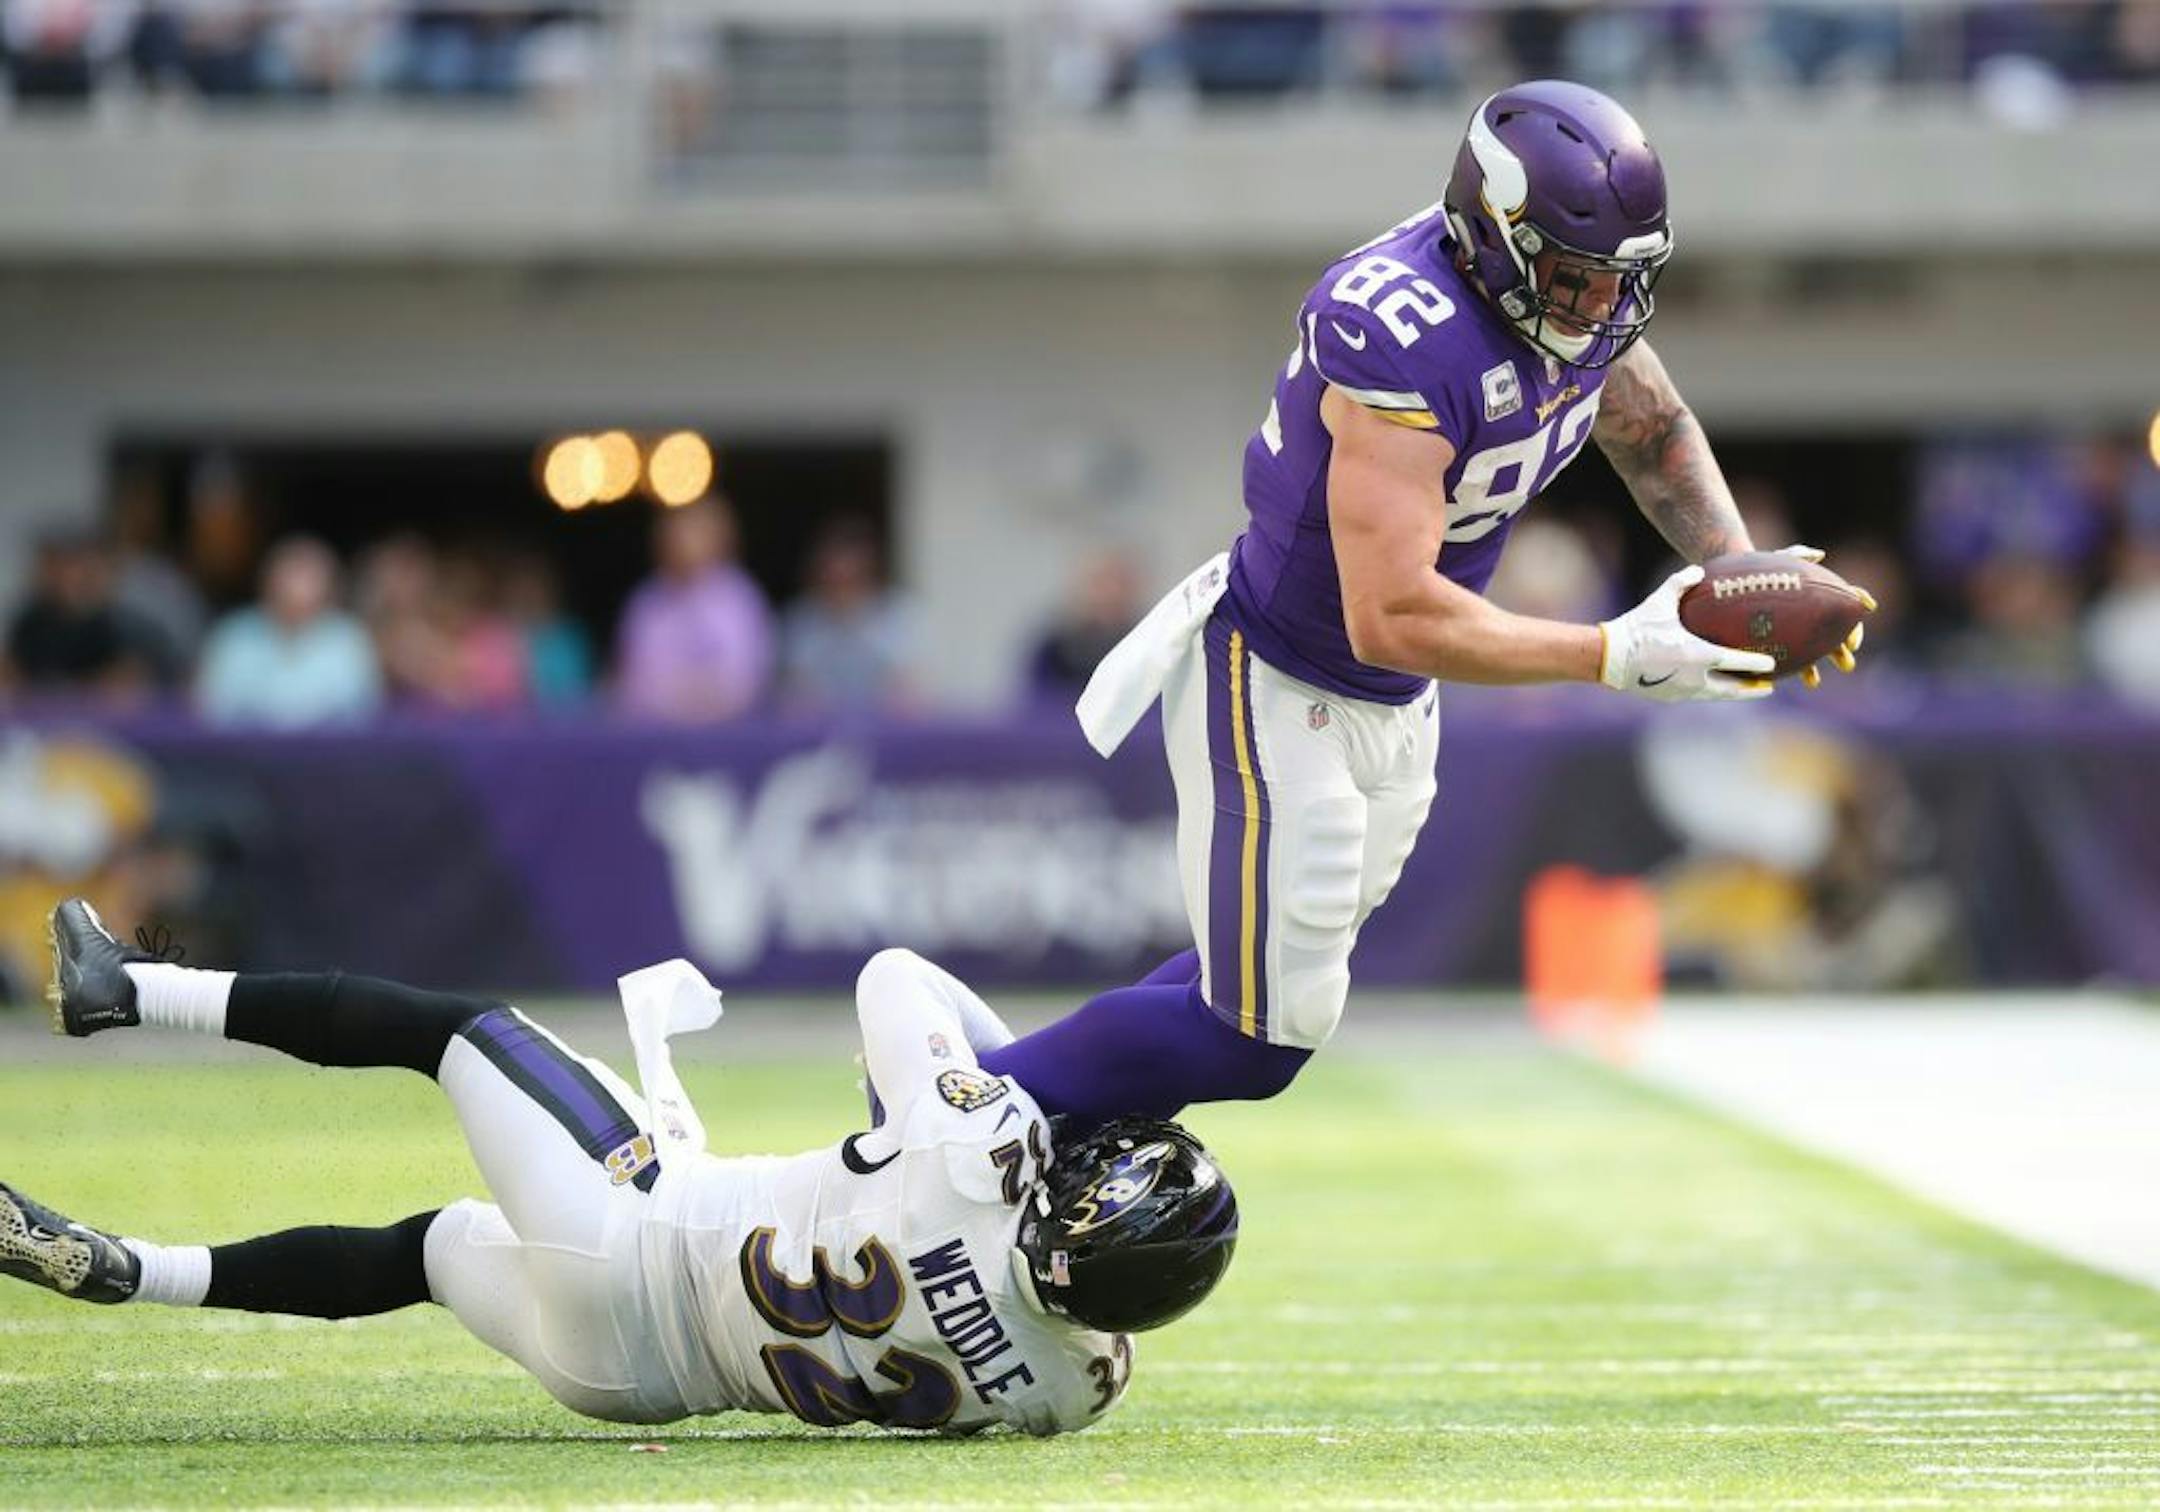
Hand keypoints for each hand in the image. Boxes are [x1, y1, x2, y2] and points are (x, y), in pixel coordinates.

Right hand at [1599, 565, 1775, 702]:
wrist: (1609, 657)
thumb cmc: (1636, 627)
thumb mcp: (1660, 600)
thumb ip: (1682, 582)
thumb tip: (1698, 570)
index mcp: (1698, 655)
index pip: (1736, 662)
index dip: (1757, 664)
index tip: (1772, 666)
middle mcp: (1694, 677)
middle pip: (1731, 689)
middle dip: (1752, 689)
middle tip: (1768, 687)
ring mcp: (1682, 690)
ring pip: (1715, 695)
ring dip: (1733, 693)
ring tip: (1746, 691)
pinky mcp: (1669, 696)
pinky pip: (1697, 695)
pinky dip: (1711, 692)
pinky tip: (1713, 688)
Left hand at [1776, 545, 1877, 688]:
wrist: (1736, 580)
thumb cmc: (1764, 567)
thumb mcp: (1780, 558)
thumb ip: (1798, 554)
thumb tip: (1820, 554)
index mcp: (1823, 597)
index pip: (1848, 609)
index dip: (1854, 627)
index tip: (1854, 642)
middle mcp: (1814, 615)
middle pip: (1834, 635)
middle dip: (1841, 652)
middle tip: (1846, 665)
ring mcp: (1796, 628)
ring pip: (1810, 651)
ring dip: (1812, 670)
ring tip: (1812, 683)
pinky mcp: (1776, 640)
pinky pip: (1785, 657)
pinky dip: (1783, 668)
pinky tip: (1777, 680)